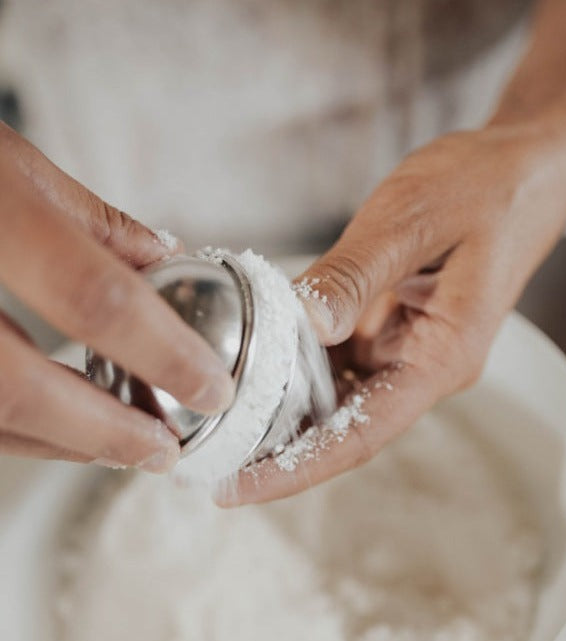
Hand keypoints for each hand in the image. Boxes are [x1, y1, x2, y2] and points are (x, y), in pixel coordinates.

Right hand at [0, 123, 233, 470]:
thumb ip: (91, 221)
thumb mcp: (11, 162)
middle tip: (163, 450)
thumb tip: (164, 256)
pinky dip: (16, 429)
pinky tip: (57, 427)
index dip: (163, 353)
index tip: (211, 387)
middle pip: (21, 387)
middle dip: (105, 432)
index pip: (95, 298)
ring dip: (60, 442)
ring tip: (121, 446)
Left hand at [227, 126, 565, 503]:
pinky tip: (261, 361)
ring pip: (340, 392)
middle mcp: (424, 363)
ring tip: (223, 417)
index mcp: (441, 355)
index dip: (298, 468)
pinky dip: (301, 362)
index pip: (363, 433)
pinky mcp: (394, 323)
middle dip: (281, 447)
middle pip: (346, 424)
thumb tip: (304, 324)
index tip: (241, 489)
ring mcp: (408, 345)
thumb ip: (354, 275)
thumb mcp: (411, 222)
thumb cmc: (482, 189)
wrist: (519, 168)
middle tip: (212, 457)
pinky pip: (342, 356)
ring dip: (286, 406)